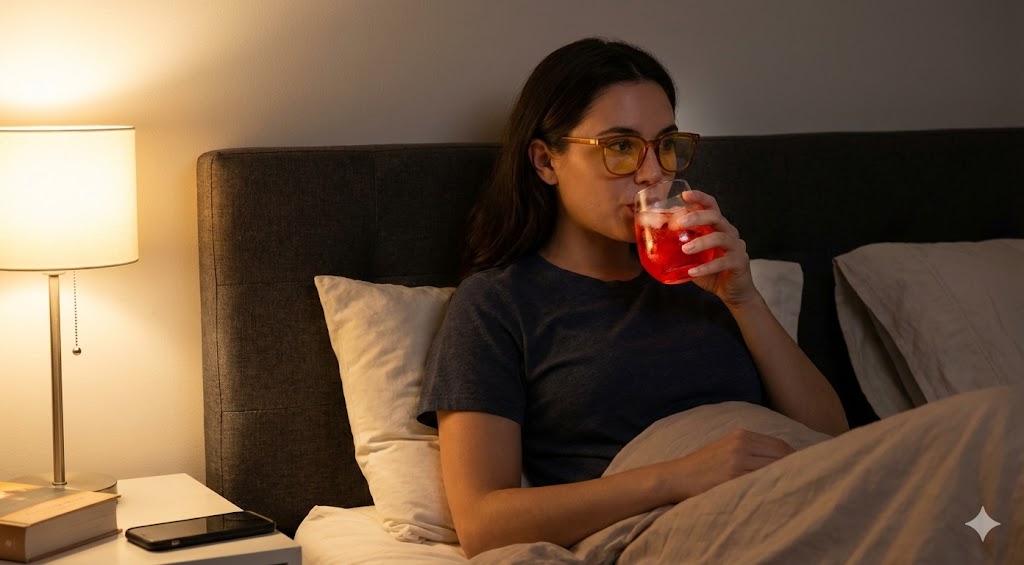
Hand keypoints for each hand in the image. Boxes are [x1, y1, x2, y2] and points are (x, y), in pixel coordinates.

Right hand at [664, 429, 795, 500]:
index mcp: (740, 435)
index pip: (779, 445)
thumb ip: (751, 449)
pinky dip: (770, 488)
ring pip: (773, 470)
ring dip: (785, 480)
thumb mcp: (726, 447)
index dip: (796, 458)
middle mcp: (740, 445)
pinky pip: (760, 483)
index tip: (805, 469)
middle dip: (794, 469)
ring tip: (793, 490)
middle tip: (805, 481)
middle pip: (780, 456)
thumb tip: (783, 459)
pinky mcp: (731, 478)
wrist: (677, 477)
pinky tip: (774, 495)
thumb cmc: (703, 466)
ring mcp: (736, 462)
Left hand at [673, 189, 758, 306]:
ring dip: (701, 242)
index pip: (711, 206)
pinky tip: (693, 272)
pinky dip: (706, 267)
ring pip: (721, 237)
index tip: (684, 195)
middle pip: (716, 217)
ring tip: (685, 249)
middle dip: (697, 217)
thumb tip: (652, 243)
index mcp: (717, 227)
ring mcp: (737, 246)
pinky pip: (723, 262)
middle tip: (679, 224)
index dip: (700, 197)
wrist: (732, 292)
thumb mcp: (693, 257)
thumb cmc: (711, 271)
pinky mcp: (740, 262)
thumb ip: (680, 247)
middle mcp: (729, 232)